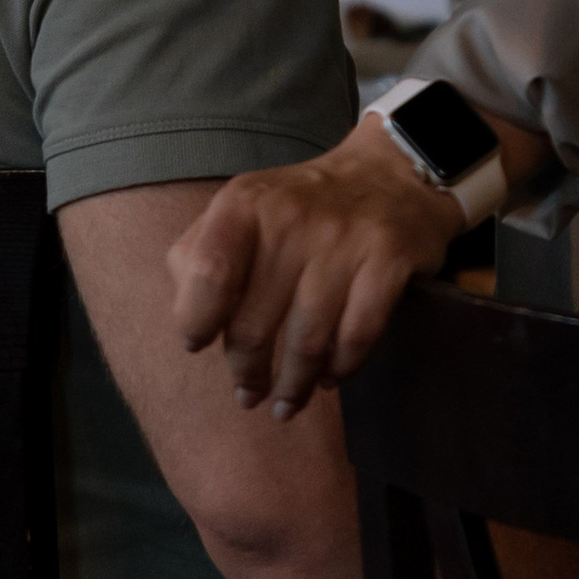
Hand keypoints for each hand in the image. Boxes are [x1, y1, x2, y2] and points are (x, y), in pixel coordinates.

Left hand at [169, 120, 463, 417]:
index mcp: (246, 203)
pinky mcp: (388, 258)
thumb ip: (201, 255)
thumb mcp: (242, 209)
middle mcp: (292, 218)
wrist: (388, 174)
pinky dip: (342, 368)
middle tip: (249, 394)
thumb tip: (190, 324)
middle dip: (247, 373)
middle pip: (254, 324)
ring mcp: (344, 239)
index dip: (197, 320)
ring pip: (307, 342)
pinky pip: (357, 336)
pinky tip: (332, 377)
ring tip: (286, 404)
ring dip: (293, 387)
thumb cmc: (300, 208)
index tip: (199, 345)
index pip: (208, 274)